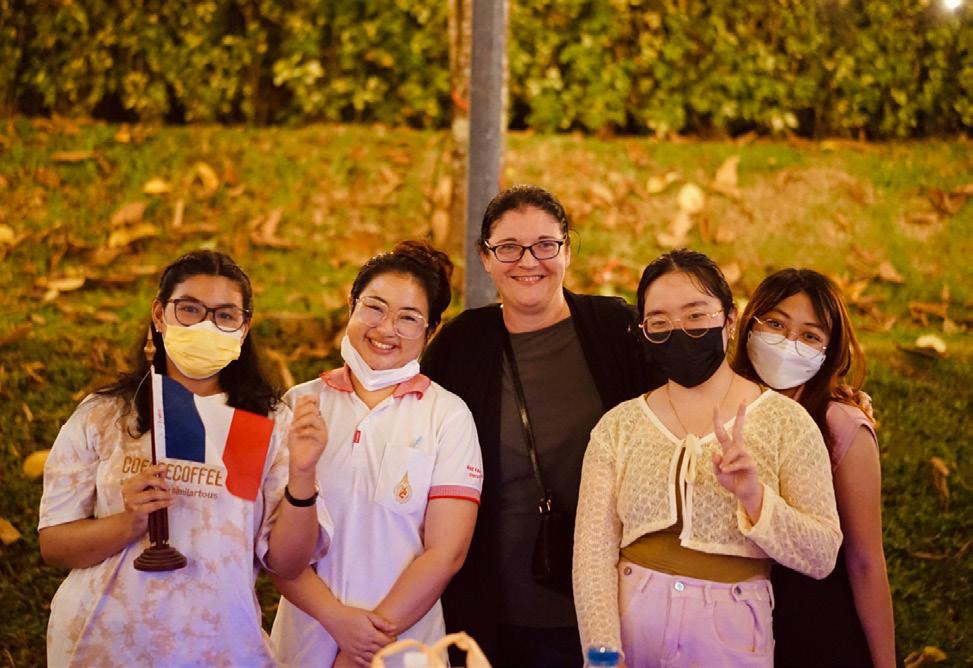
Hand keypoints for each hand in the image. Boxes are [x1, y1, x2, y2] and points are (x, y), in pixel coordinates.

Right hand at [120, 464, 172, 540]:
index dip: (155, 469)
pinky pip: (153, 505)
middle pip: (147, 480)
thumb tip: (164, 470)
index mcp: (130, 483)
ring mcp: (131, 501)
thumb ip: (153, 481)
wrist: (131, 524)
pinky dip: (164, 503)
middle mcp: (128, 490)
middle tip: (168, 487)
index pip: (144, 473)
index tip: (165, 467)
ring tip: (172, 496)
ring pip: (151, 494)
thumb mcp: (145, 492)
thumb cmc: (141, 505)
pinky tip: (171, 502)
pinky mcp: (136, 510)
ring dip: (164, 494)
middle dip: (160, 482)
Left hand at [287, 394, 327, 479]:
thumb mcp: (295, 425)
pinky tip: (297, 435)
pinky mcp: (323, 440)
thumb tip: (301, 397)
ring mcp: (323, 431)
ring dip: (300, 422)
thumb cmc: (297, 445)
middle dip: (300, 413)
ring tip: (294, 429)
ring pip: (313, 417)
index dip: (305, 401)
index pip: (314, 400)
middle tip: (294, 423)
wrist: (298, 461)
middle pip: (312, 407)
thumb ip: (298, 413)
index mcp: (314, 417)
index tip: (296, 411)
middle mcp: (320, 422)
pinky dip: (302, 432)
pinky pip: (313, 430)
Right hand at [326, 605, 395, 664]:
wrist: (334, 619)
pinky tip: (373, 659)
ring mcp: (357, 651)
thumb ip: (382, 623)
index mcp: (370, 634)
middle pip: (382, 651)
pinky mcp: (351, 654)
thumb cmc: (351, 615)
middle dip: (388, 648)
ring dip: (380, 656)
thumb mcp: (368, 615)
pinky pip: (362, 663)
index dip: (393, 641)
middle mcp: (364, 645)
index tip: (393, 638)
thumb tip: (395, 628)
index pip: (387, 643)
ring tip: (382, 650)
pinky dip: (369, 663)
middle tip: (389, 644)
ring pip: (373, 659)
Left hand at [712, 402, 762, 520]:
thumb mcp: (718, 473)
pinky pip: (738, 462)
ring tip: (724, 470)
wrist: (743, 493)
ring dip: (726, 461)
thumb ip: (715, 463)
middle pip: (739, 428)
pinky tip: (727, 472)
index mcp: (728, 448)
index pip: (722, 431)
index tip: (716, 405)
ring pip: (733, 451)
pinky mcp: (751, 463)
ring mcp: (745, 455)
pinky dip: (730, 467)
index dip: (718, 419)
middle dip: (741, 414)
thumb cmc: (731, 481)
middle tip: (743, 399)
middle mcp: (737, 448)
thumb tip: (715, 452)